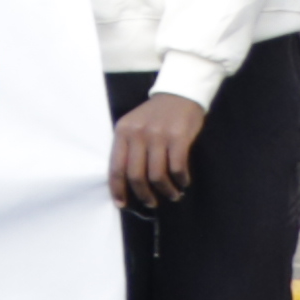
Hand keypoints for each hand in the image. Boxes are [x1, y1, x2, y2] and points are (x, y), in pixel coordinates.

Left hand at [112, 92, 206, 208]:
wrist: (179, 94)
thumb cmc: (155, 115)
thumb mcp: (133, 126)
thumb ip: (128, 148)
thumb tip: (126, 182)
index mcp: (122, 132)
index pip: (115, 167)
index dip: (117, 189)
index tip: (122, 204)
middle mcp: (137, 134)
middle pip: (135, 175)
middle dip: (143, 195)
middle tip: (151, 203)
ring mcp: (158, 135)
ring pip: (157, 175)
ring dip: (165, 190)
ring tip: (172, 195)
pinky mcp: (178, 137)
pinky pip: (177, 167)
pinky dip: (180, 180)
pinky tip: (183, 182)